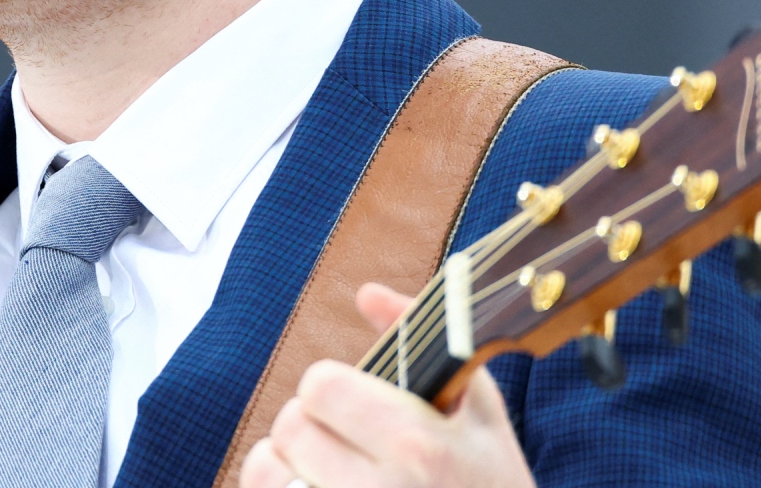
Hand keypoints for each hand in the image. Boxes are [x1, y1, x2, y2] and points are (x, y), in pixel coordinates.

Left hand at [238, 283, 535, 487]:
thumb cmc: (493, 485)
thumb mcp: (478, 414)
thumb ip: (421, 341)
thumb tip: (367, 292)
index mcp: (418, 445)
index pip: (320, 385)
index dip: (331, 389)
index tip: (352, 405)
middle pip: (290, 427)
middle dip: (310, 428)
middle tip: (343, 442)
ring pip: (267, 472)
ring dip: (286, 468)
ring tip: (325, 473)